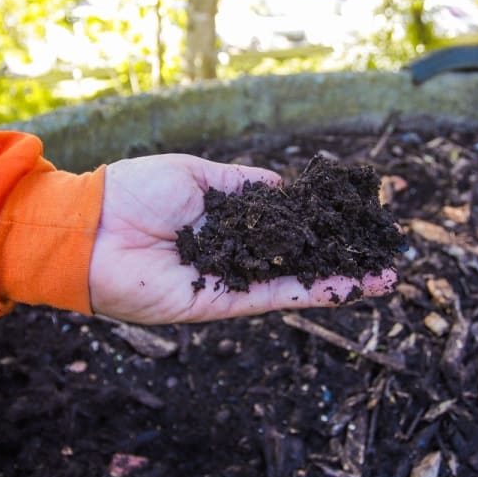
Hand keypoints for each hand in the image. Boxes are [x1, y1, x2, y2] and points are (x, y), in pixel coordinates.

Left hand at [88, 154, 396, 323]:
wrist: (90, 227)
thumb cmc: (133, 191)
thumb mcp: (199, 175)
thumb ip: (245, 185)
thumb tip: (288, 188)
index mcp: (228, 220)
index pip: (287, 225)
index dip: (323, 224)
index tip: (359, 219)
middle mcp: (234, 253)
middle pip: (300, 258)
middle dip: (343, 259)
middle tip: (388, 257)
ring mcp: (229, 279)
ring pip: (295, 281)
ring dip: (340, 281)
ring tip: (384, 278)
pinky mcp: (218, 301)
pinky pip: (272, 296)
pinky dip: (310, 292)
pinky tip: (345, 287)